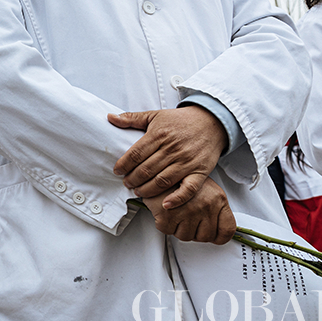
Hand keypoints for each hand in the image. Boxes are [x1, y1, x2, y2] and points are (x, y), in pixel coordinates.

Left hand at [109, 106, 227, 207]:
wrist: (211, 122)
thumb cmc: (180, 120)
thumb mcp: (155, 115)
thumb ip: (131, 118)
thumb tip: (110, 117)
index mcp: (159, 135)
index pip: (136, 154)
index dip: (123, 164)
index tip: (117, 171)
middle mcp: (172, 149)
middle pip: (147, 169)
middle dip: (133, 179)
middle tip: (126, 183)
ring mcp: (186, 161)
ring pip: (162, 180)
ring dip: (147, 189)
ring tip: (138, 191)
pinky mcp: (200, 171)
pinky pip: (189, 188)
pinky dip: (177, 198)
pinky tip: (165, 205)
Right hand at [142, 176, 235, 243]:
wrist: (159, 168)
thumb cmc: (181, 178)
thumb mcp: (207, 188)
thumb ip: (215, 207)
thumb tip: (217, 228)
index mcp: (218, 199)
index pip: (227, 229)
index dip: (219, 237)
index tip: (214, 237)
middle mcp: (205, 206)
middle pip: (205, 236)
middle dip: (195, 232)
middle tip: (188, 221)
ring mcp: (187, 211)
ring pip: (185, 236)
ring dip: (179, 229)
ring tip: (176, 214)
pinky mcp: (168, 215)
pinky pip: (168, 231)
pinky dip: (164, 224)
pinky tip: (165, 212)